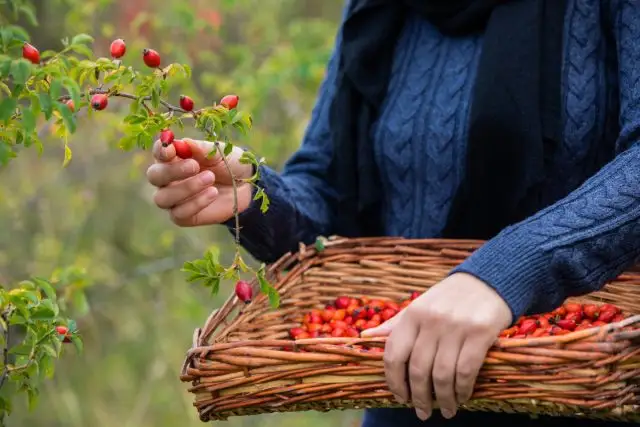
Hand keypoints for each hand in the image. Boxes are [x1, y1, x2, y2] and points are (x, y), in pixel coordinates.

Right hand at [146, 138, 253, 226]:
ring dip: (186, 188)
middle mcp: (168, 179)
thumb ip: (202, 148)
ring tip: (210, 178)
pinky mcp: (183, 217)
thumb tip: (185, 143)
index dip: (161, 150)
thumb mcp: (220, 152)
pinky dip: (196, 203)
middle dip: (172, 171)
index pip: (158, 153)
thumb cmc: (229, 164)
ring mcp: (173, 199)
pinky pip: (179, 213)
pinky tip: (212, 193)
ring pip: (163, 198)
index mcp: (173, 158)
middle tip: (194, 166)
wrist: (245, 187)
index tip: (171, 148)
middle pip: (154, 176)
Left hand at [361, 272, 511, 420]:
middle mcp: (431, 320)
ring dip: (443, 398)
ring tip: (446, 410)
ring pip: (442, 374)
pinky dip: (462, 389)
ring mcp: (455, 326)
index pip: (394, 354)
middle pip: (418, 369)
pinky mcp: (480, 333)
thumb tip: (366, 337)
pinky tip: (462, 397)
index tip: (400, 398)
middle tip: (422, 412)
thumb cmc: (448, 298)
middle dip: (419, 397)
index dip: (394, 381)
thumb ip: (395, 324)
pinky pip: (466, 370)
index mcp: (412, 315)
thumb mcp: (419, 305)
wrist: (488, 281)